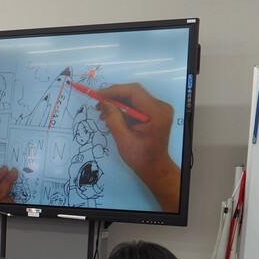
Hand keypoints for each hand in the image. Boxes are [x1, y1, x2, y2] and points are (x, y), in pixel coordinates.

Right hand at [94, 83, 180, 211]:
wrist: (154, 167)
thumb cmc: (140, 157)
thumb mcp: (124, 140)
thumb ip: (114, 120)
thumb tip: (104, 103)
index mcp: (156, 113)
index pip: (135, 92)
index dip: (115, 91)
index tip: (98, 95)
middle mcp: (160, 107)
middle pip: (135, 93)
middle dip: (115, 96)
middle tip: (98, 104)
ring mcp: (158, 109)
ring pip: (134, 98)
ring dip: (117, 103)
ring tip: (103, 113)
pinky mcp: (153, 113)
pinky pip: (136, 105)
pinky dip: (123, 108)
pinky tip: (112, 116)